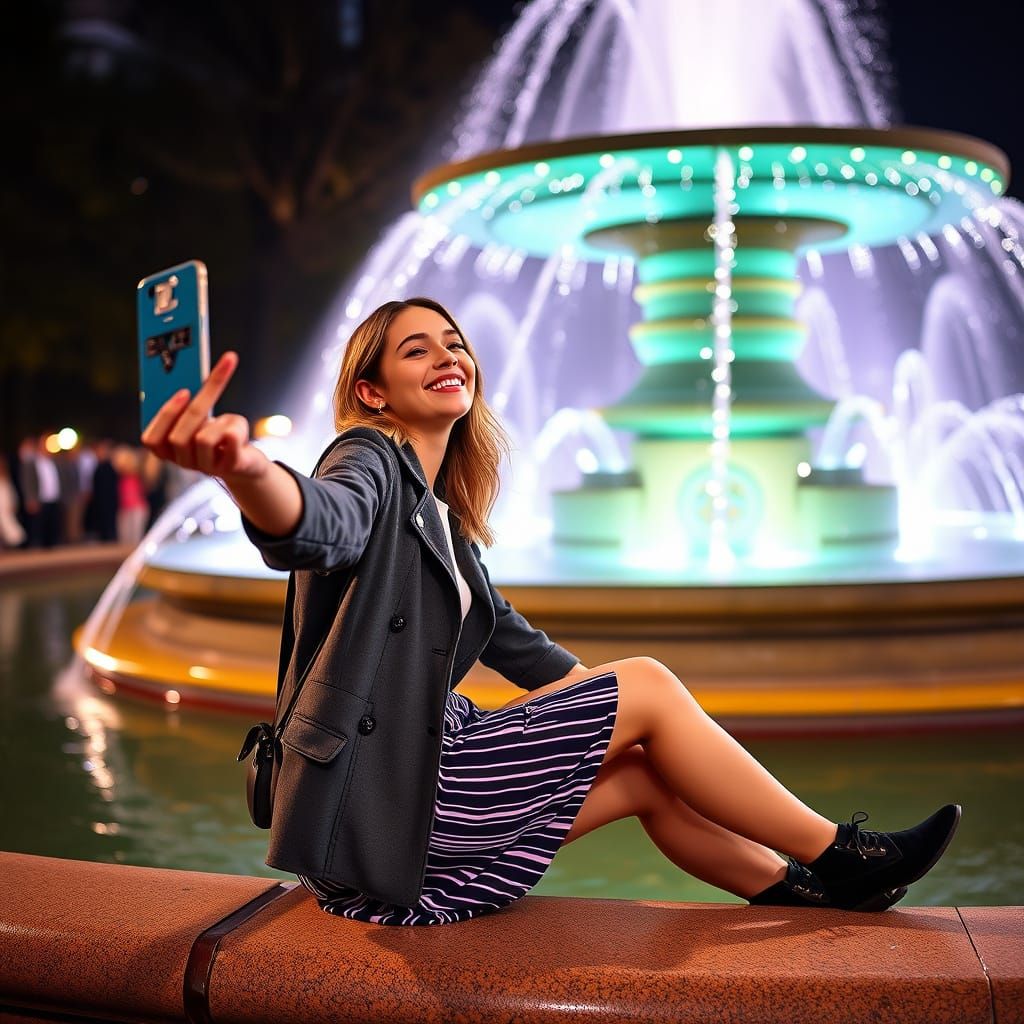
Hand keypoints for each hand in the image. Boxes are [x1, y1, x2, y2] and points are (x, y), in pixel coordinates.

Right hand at [141, 352, 267, 481]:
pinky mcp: (232, 466)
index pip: (151, 440)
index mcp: (168, 451)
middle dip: (194, 406)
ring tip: (227, 421)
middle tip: (209, 382)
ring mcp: (207, 468)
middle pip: (177, 438)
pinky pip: (230, 439)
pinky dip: (237, 426)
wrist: (248, 461)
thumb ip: (189, 408)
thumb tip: (187, 387)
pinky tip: (240, 431)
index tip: (183, 391)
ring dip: (217, 422)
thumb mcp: (201, 419)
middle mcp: (184, 462)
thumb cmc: (219, 435)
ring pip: (203, 440)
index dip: (164, 415)